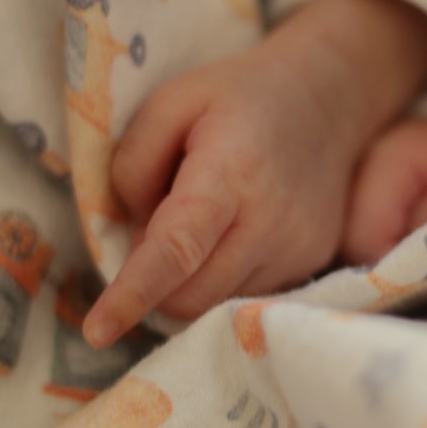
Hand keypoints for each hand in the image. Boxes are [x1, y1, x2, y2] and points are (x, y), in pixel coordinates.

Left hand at [82, 48, 353, 346]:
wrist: (329, 98)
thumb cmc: (239, 96)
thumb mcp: (170, 102)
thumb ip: (133, 167)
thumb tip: (132, 240)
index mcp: (230, 171)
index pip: (177, 248)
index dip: (133, 293)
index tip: (97, 330)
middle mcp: (270, 221)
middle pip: (191, 296)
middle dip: (154, 287)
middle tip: (154, 232)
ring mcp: (297, 247)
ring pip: (218, 305)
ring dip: (190, 282)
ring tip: (203, 224)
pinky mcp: (312, 261)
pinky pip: (247, 295)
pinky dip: (222, 278)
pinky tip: (233, 233)